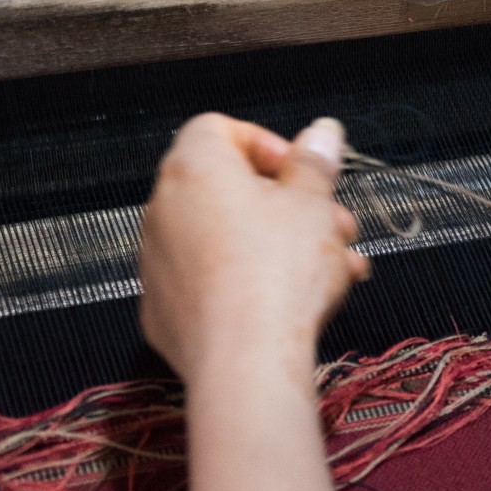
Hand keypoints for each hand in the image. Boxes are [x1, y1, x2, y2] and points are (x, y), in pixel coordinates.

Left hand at [139, 114, 368, 387]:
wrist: (246, 361)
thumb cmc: (277, 277)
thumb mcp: (313, 205)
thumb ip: (315, 163)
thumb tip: (322, 132)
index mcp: (195, 167)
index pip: (222, 129)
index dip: (271, 147)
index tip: (306, 174)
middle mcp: (164, 208)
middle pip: (230, 189)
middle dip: (288, 205)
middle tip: (333, 226)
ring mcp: (157, 260)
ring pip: (226, 238)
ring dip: (277, 246)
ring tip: (332, 272)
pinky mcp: (163, 308)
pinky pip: (209, 281)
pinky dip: (244, 284)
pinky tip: (287, 303)